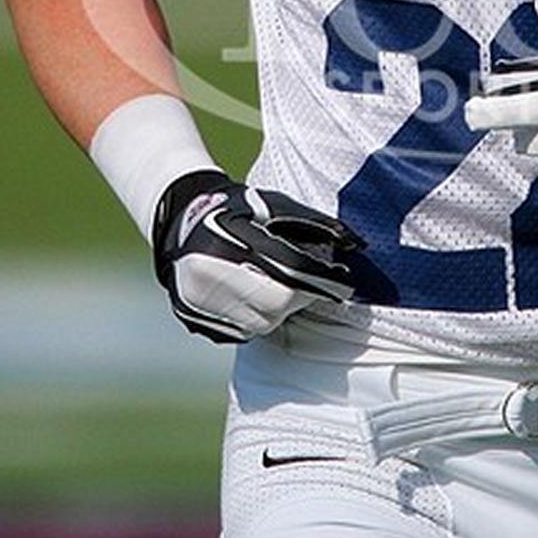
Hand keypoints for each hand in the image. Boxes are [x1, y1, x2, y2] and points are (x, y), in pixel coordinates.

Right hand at [152, 170, 362, 342]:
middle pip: (277, 304)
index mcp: (231, 240)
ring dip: (278, 310)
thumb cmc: (238, 208)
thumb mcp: (274, 204)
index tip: (344, 281)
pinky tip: (253, 298)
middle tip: (307, 284)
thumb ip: (314, 223)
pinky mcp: (193, 319)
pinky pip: (239, 332)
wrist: (178, 220)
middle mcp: (209, 273)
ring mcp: (197, 300)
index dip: (322, 279)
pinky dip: (254, 319)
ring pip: (260, 324)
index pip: (290, 270)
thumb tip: (358, 244)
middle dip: (300, 296)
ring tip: (276, 287)